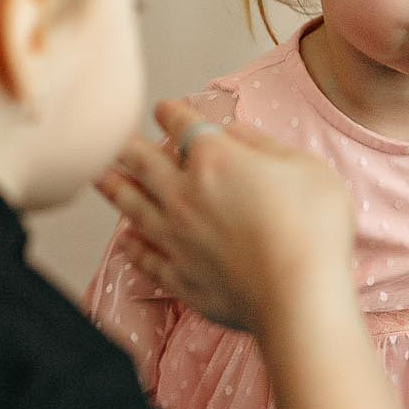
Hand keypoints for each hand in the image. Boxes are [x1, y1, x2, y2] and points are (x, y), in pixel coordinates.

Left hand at [96, 100, 355, 335]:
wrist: (299, 298)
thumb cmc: (312, 230)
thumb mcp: (304, 167)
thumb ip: (264, 146)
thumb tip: (236, 134)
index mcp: (216, 159)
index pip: (183, 125)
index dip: (172, 113)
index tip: (164, 110)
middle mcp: (185, 194)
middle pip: (142, 162)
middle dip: (122, 144)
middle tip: (104, 136)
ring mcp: (176, 238)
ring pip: (133, 206)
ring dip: (113, 189)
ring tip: (96, 176)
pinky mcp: (179, 276)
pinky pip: (145, 258)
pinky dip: (133, 248)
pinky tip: (126, 242)